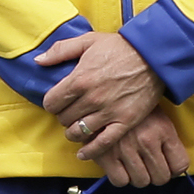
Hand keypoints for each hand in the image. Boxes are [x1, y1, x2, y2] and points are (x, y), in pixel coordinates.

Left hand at [38, 30, 167, 153]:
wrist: (155, 56)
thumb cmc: (121, 47)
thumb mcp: (88, 40)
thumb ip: (60, 50)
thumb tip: (38, 61)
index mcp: (79, 79)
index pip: (51, 103)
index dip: (52, 104)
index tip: (58, 102)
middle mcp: (91, 99)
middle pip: (64, 118)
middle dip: (64, 116)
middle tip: (71, 113)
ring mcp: (109, 112)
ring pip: (78, 132)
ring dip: (74, 132)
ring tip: (77, 128)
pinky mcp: (125, 121)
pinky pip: (103, 142)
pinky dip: (90, 151)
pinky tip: (83, 153)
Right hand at [88, 106, 188, 188]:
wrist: (104, 92)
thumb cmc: (134, 106)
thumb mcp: (159, 117)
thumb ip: (168, 140)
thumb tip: (175, 168)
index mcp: (164, 131)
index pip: (180, 165)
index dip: (174, 170)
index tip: (168, 166)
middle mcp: (147, 142)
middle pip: (161, 178)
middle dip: (156, 175)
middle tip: (150, 167)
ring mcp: (126, 149)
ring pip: (141, 181)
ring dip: (139, 177)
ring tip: (134, 166)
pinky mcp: (105, 154)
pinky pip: (119, 181)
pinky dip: (121, 178)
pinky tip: (120, 167)